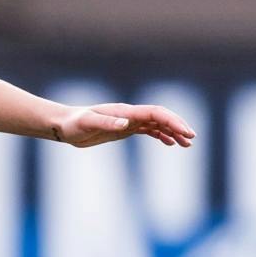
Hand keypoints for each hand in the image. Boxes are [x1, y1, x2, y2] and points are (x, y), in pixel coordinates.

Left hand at [52, 103, 195, 148]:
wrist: (64, 125)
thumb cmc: (73, 123)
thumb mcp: (87, 124)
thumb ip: (106, 123)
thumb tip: (125, 123)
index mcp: (125, 111)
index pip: (156, 113)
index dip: (173, 121)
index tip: (186, 133)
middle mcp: (129, 114)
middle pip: (161, 117)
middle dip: (178, 126)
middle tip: (191, 140)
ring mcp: (128, 121)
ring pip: (157, 124)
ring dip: (172, 132)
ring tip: (186, 145)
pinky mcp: (123, 129)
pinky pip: (147, 130)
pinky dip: (161, 135)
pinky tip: (169, 143)